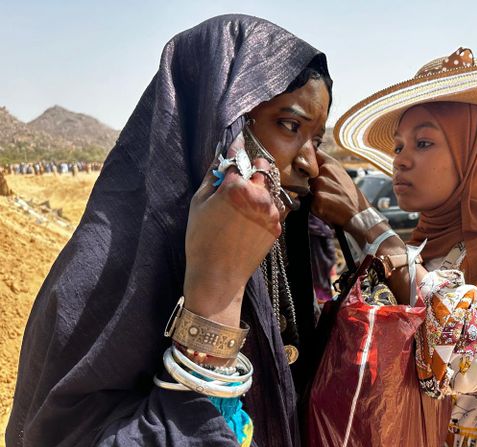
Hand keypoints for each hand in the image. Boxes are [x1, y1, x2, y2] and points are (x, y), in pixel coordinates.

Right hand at [183, 133, 282, 323]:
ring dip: (262, 187)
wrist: (218, 274)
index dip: (236, 150)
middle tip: (243, 175)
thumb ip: (213, 176)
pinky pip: (274, 208)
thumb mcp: (199, 203)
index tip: (238, 141)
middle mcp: (258, 196)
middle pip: (264, 167)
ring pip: (272, 187)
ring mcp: (271, 212)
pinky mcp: (277, 227)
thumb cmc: (202, 239)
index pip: (239, 157)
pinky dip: (265, 207)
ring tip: (245, 201)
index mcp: (236, 187)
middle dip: (254, 167)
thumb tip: (221, 158)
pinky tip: (250, 218)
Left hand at [310, 150, 370, 227]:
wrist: (360, 215)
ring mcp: (321, 184)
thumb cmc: (351, 197)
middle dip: (315, 186)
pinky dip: (317, 208)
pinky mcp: (319, 198)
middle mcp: (326, 170)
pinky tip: (329, 209)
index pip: (314, 155)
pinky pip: (311, 203)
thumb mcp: (342, 176)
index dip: (310, 162)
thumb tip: (313, 159)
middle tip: (331, 194)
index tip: (312, 168)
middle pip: (309, 177)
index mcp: (332, 164)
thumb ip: (327, 168)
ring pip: (310, 190)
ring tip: (330, 201)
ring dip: (317, 198)